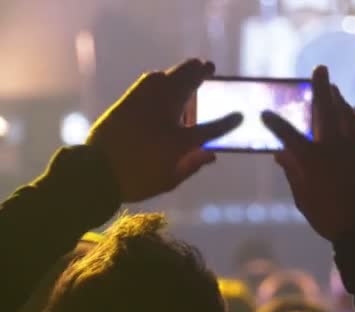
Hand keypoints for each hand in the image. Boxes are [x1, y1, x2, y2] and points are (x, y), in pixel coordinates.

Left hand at [87, 59, 241, 201]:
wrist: (94, 173)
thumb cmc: (135, 180)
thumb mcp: (169, 180)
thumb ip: (193, 165)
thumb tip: (211, 156)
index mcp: (179, 141)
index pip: (210, 129)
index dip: (227, 123)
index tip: (239, 116)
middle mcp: (165, 115)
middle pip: (188, 85)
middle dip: (201, 73)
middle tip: (209, 67)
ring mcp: (145, 103)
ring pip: (169, 77)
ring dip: (183, 70)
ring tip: (192, 68)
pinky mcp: (129, 100)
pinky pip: (150, 80)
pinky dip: (162, 76)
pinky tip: (164, 78)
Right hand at [262, 66, 354, 240]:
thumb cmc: (329, 218)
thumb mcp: (303, 199)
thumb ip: (292, 173)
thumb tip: (281, 154)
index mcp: (311, 160)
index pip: (288, 134)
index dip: (275, 122)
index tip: (265, 113)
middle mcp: (332, 148)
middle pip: (325, 110)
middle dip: (321, 87)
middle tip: (320, 69)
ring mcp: (354, 149)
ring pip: (347, 115)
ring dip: (340, 98)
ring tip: (334, 88)